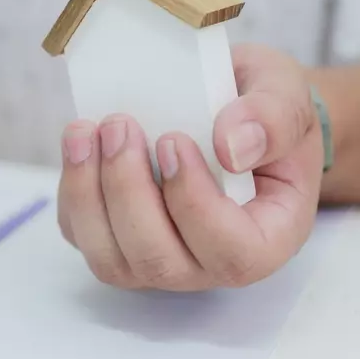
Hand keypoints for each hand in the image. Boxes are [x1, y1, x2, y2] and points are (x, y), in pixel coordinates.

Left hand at [57, 44, 323, 290]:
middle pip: (160, 260)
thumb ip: (274, 118)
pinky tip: (79, 143)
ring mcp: (159, 259)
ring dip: (88, 193)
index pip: (233, 253)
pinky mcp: (115, 242)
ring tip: (85, 130)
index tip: (172, 141)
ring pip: (111, 259)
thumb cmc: (262, 112)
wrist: (228, 111)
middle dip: (129, 191)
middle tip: (121, 124)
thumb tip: (231, 148)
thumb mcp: (287, 95)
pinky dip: (72, 191)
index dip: (194, 204)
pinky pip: (81, 236)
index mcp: (267, 238)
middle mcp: (210, 263)